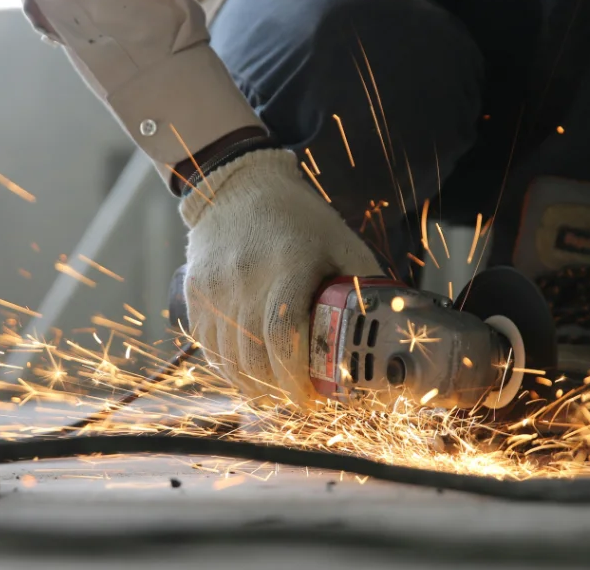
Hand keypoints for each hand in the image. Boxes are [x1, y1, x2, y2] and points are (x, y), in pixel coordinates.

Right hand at [179, 149, 381, 403]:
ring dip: (253, 387)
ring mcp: (215, 287)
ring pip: (228, 359)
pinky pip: (208, 346)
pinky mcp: (195, 293)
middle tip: (299, 401)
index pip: (284, 336)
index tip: (312, 400)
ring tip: (275, 393)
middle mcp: (246, 279)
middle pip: (254, 356)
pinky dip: (228, 370)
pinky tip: (247, 376)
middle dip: (277, 390)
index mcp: (288, 265)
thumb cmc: (299, 217)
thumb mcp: (341, 242)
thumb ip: (364, 284)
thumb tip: (394, 328)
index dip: (296, 378)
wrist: (237, 187)